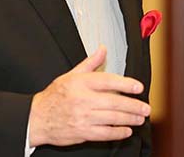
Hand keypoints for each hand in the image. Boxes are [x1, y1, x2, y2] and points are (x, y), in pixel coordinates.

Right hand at [28, 45, 150, 146]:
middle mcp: (82, 100)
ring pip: (112, 119)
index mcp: (80, 83)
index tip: (138, 87)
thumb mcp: (71, 75)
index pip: (108, 81)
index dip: (125, 84)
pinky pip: (105, 134)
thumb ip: (90, 63)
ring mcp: (83, 117)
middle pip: (114, 102)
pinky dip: (118, 133)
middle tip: (145, 107)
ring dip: (129, 119)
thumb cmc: (55, 96)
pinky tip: (126, 130)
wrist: (37, 118)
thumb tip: (103, 49)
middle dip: (133, 106)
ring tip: (139, 118)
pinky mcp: (83, 132)